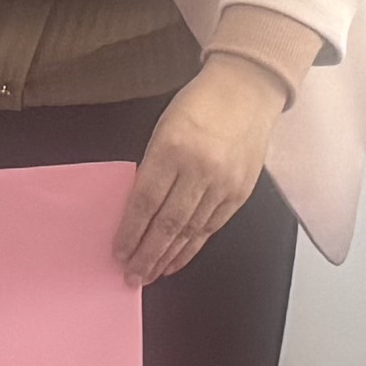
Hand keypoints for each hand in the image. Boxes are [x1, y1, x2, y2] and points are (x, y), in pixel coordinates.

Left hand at [118, 55, 290, 282]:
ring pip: (190, 231)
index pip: (145, 202)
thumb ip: (153, 168)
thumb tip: (139, 210)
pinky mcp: (239, 192)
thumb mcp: (164, 129)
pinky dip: (193, 247)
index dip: (130, 232)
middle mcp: (199, 169)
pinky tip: (177, 260)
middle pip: (168, 224)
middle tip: (132, 275)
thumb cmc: (200, 104)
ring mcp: (223, 183)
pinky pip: (212, 227)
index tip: (118, 251)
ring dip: (167, 257)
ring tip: (151, 274)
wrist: (247, 89)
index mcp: (172, 149)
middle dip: (147, 254)